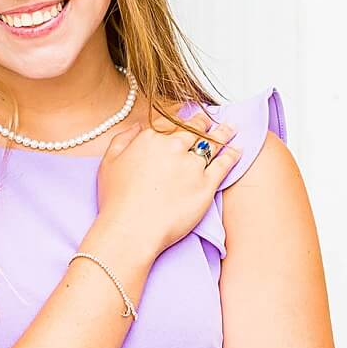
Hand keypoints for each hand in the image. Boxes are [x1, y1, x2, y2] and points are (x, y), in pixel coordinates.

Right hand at [95, 108, 240, 256]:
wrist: (130, 230)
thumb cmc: (116, 201)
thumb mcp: (109, 162)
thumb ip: (123, 139)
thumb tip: (137, 127)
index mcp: (150, 139)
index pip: (171, 122)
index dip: (182, 119)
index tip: (188, 117)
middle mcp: (173, 147)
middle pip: (194, 128)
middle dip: (204, 123)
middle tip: (212, 120)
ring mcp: (192, 165)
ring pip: (212, 142)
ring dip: (223, 133)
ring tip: (231, 129)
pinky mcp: (206, 185)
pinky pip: (224, 164)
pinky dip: (232, 155)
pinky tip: (237, 150)